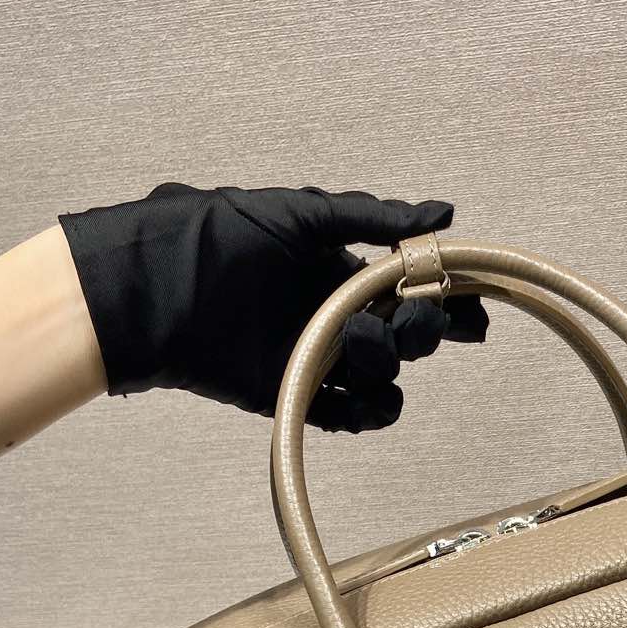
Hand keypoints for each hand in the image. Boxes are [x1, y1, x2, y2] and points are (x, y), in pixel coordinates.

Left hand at [58, 184, 486, 430]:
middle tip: (411, 320)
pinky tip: (364, 400)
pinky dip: (366, 413)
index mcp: (337, 268)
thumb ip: (370, 215)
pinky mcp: (293, 395)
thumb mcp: (300, 214)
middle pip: (405, 336)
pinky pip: (349, 416)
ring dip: (387, 365)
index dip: (445, 299)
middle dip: (422, 331)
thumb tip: (444, 211)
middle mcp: (332, 315)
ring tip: (356, 342)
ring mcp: (315, 357)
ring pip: (383, 378)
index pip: (408, 289)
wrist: (153, 288)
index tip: (473, 309)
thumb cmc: (216, 236)